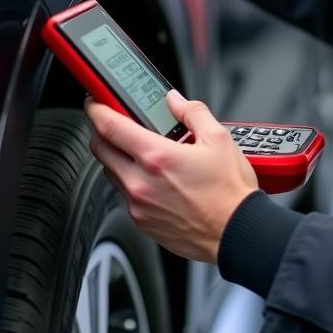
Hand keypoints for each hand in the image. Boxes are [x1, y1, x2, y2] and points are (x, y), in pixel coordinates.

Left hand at [85, 91, 258, 262]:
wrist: (235, 232)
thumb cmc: (229, 191)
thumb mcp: (219, 138)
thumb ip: (192, 112)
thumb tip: (175, 101)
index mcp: (157, 156)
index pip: (109, 126)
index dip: (97, 108)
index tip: (97, 102)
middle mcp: (140, 182)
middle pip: (100, 149)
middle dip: (102, 131)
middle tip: (115, 123)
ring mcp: (138, 205)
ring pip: (111, 172)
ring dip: (117, 157)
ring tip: (142, 152)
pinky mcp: (142, 222)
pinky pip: (125, 195)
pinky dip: (132, 182)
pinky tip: (155, 178)